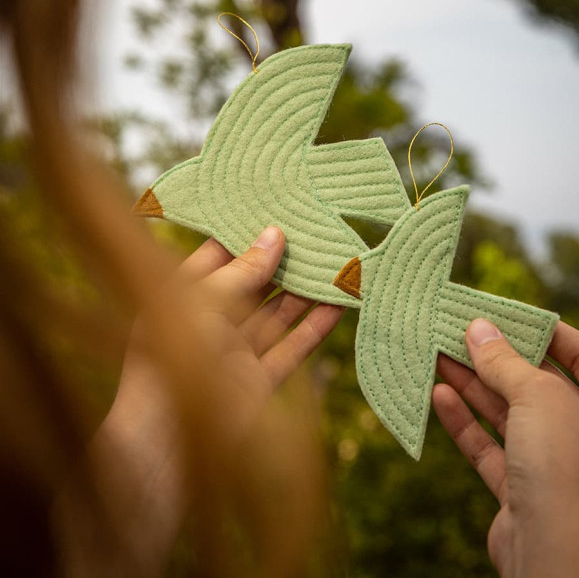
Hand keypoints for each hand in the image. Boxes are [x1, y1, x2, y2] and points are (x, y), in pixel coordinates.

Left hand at [68, 228, 343, 573]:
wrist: (165, 444)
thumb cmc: (172, 360)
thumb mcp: (204, 301)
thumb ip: (243, 271)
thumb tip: (275, 234)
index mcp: (180, 297)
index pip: (217, 255)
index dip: (246, 232)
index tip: (278, 206)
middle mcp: (208, 322)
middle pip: (253, 284)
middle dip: (283, 260)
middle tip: (317, 230)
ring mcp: (234, 354)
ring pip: (277, 314)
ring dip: (306, 291)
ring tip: (338, 261)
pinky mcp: (258, 382)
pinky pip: (291, 347)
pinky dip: (315, 327)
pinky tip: (340, 304)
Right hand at [433, 319, 578, 577]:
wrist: (551, 554)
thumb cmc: (563, 464)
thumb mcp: (536, 394)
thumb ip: (504, 360)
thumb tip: (478, 328)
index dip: (549, 332)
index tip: (511, 312)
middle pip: (543, 385)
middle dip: (500, 358)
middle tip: (463, 329)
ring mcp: (560, 467)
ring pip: (512, 415)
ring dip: (475, 385)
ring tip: (439, 352)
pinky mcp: (526, 492)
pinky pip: (494, 447)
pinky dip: (468, 421)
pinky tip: (440, 393)